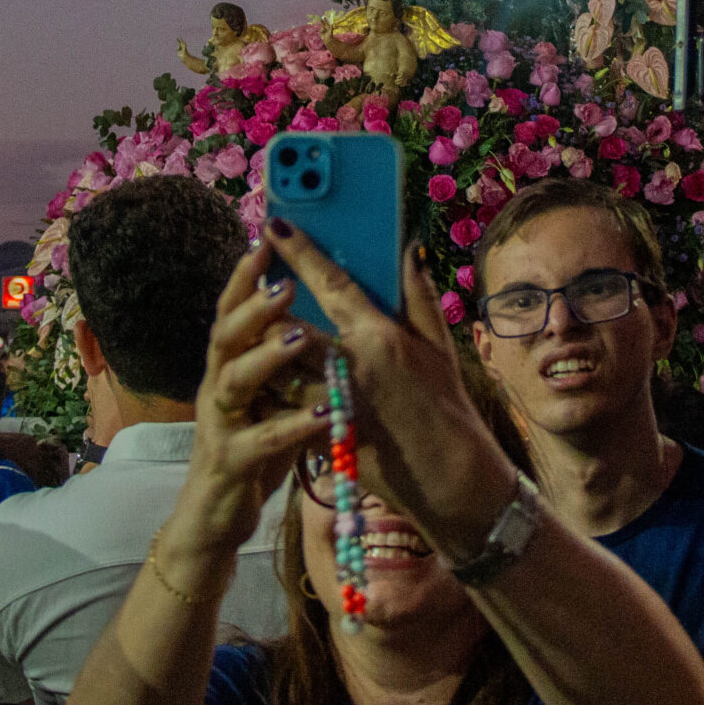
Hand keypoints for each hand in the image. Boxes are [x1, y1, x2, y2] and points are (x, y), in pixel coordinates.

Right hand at [168, 243, 332, 556]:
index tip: (267, 234)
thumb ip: (293, 360)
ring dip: (265, 356)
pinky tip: (322, 412)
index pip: (235, 308)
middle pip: (226, 333)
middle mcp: (217, 385)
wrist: (219, 517)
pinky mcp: (230, 462)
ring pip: (233, 380)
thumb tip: (321, 312)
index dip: (246, 273)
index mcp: (230, 364)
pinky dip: (291, 424)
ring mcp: (219, 423)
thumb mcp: (277, 396)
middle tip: (286, 283)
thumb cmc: (257, 448)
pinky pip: (259, 440)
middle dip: (253, 305)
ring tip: (300, 337)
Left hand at [261, 220, 515, 555]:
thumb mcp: (439, 348)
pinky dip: (275, 391)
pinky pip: (285, 406)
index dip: (299, 252)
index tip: (273, 225)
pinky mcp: (321, 436)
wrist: (450, 478)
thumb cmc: (448, 408)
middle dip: (267, 307)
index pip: (331, 283)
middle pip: (289, 325)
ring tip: (255, 336)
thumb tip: (410, 249)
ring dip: (264, 351)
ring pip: (279, 367)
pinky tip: (267, 382)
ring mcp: (334, 403)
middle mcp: (352, 366)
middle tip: (253, 288)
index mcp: (380, 336)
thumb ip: (419, 296)